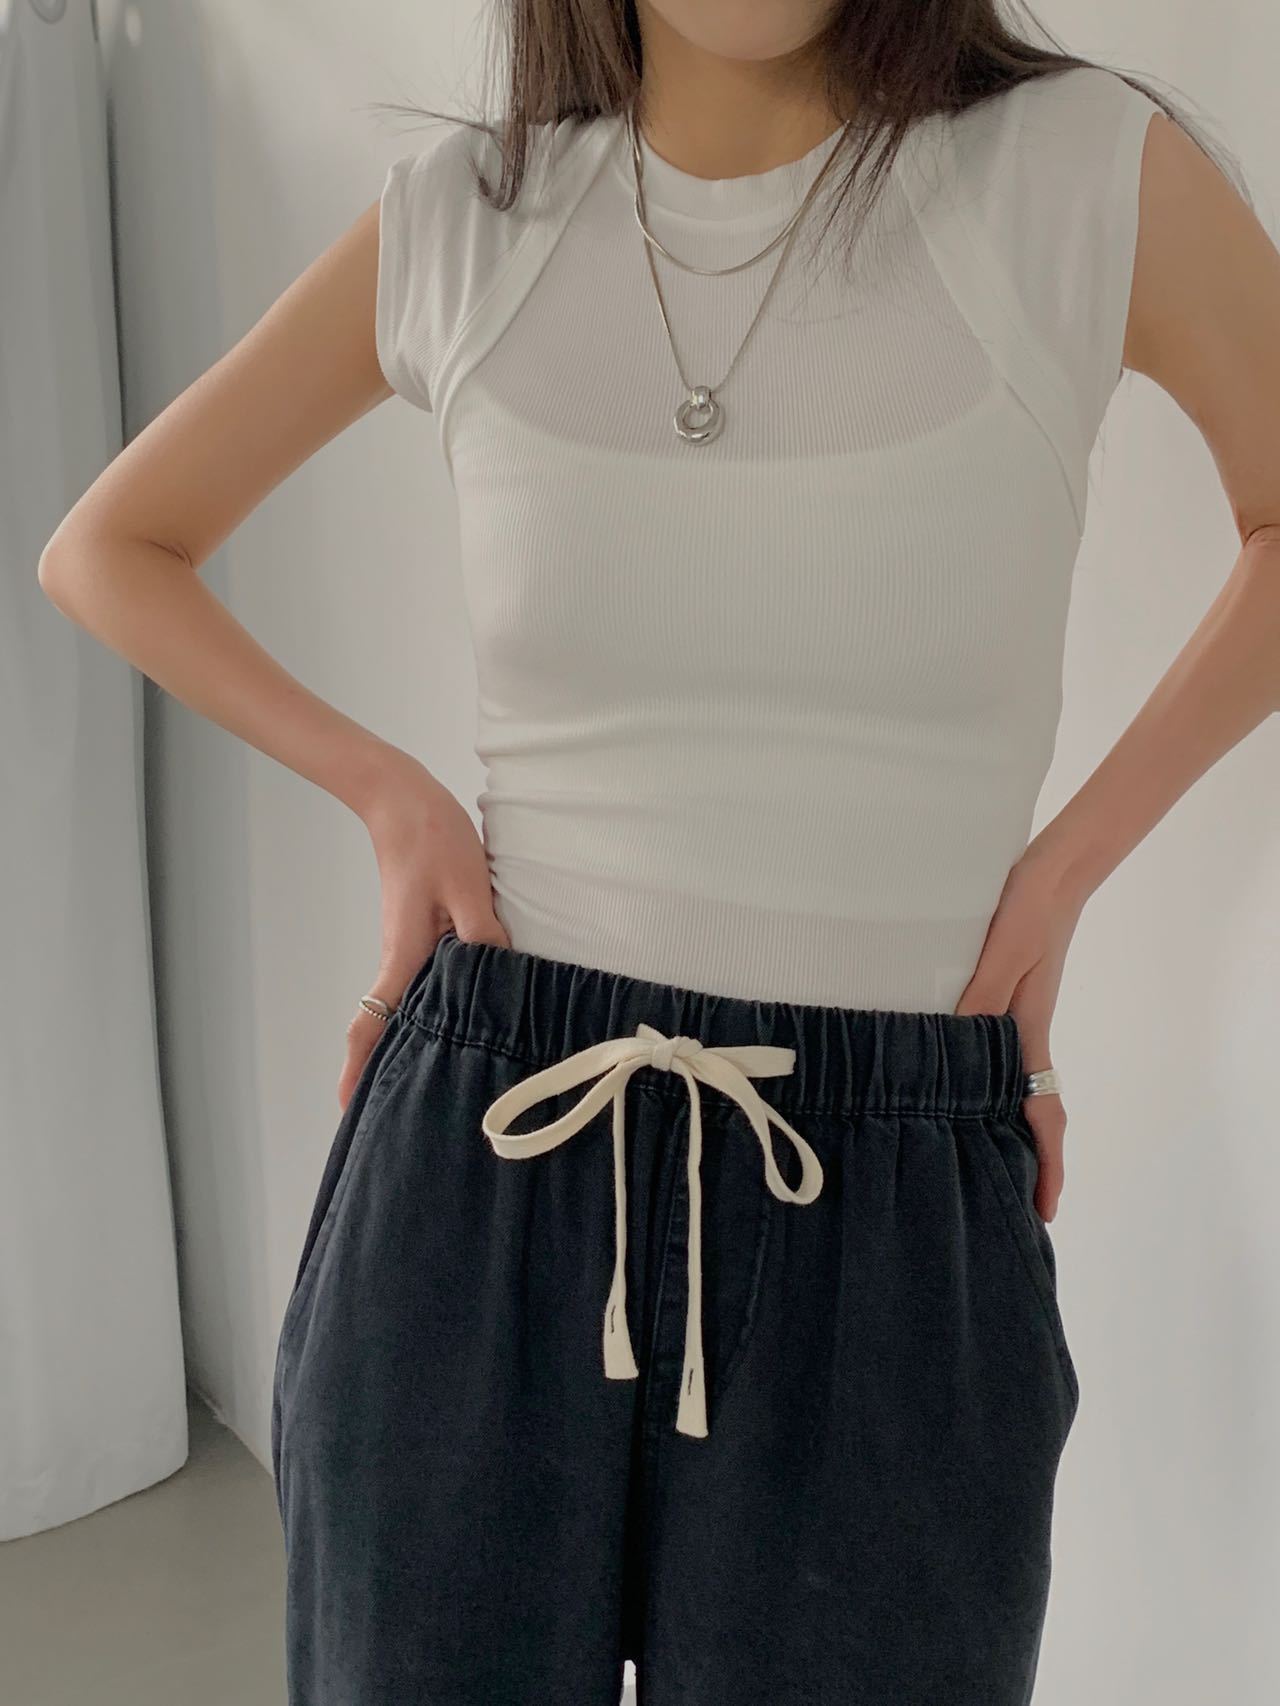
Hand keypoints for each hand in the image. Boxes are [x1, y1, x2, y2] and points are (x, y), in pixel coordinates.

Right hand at [338, 751, 508, 1109]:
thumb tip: (503, 979)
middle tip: (403, 1110)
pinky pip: (424, 979)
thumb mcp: (469, 887)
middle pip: (386, 1023)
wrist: (404, 801)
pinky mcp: (419, 932)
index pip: (373, 1020)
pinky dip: (433, 1004)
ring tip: (439, 1075)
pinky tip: (463, 1012)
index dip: (358, 1065)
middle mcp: (398, 957)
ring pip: (407, 1003)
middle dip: (388, 1067)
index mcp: (404, 953)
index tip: (347, 1106)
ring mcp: (406, 946)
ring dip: (415, 1037)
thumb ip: (485, 937)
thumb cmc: (433, 840)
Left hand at [952, 846, 1087, 1221]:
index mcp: (1027, 1035)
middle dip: (1024, 1162)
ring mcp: (1015, 1021)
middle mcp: (1023, 1037)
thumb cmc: (1028, 909)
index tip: (1046, 1209)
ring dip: (1001, 1128)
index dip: (1048, 1164)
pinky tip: (954, 1090)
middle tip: (1006, 1208)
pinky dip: (982, 1086)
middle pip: (1028, 1114)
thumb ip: (979, 996)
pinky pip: (993, 1059)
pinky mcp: (1003, 1003)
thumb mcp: (1003, 952)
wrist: (1048, 873)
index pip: (1043, 1114)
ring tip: (977, 1165)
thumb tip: (957, 1045)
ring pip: (1009, 1089)